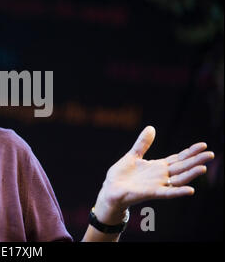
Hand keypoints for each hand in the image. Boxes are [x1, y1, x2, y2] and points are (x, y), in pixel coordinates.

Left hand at [95, 126, 213, 219]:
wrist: (110, 190)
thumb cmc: (121, 175)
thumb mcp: (133, 155)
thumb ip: (143, 143)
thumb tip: (151, 127)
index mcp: (157, 166)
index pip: (178, 158)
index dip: (190, 152)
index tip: (203, 145)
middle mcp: (161, 176)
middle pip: (182, 167)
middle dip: (196, 160)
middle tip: (210, 154)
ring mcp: (157, 185)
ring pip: (179, 179)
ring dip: (191, 174)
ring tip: (203, 167)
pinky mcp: (151, 193)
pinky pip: (168, 193)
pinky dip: (178, 191)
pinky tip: (190, 190)